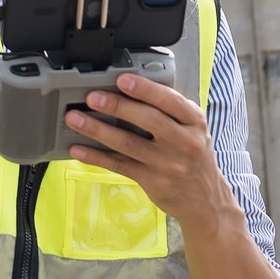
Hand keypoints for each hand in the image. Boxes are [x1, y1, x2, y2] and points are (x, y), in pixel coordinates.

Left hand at [67, 71, 236, 231]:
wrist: (205, 199)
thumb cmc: (192, 154)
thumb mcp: (193, 128)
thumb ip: (170, 110)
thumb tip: (129, 88)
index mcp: (194, 121)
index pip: (170, 101)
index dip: (145, 89)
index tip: (122, 79)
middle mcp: (184, 142)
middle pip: (148, 120)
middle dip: (117, 106)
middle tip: (92, 97)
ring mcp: (168, 164)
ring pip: (127, 144)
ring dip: (97, 129)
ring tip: (75, 118)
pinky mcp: (153, 182)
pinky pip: (119, 165)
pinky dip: (96, 156)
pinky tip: (78, 148)